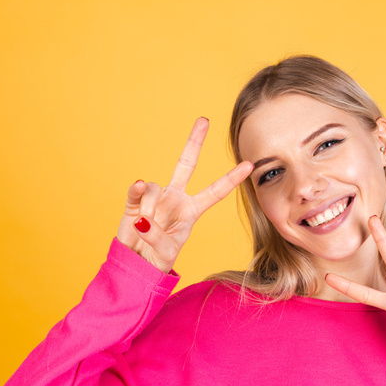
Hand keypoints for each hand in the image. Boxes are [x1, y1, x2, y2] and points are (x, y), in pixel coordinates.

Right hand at [116, 117, 252, 272]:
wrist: (136, 264)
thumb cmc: (158, 260)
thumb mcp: (166, 253)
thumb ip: (158, 236)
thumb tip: (143, 219)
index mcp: (191, 210)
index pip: (216, 191)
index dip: (232, 178)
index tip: (250, 164)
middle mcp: (176, 198)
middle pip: (187, 164)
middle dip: (194, 142)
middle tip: (204, 120)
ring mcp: (156, 197)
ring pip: (155, 187)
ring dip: (150, 207)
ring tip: (145, 228)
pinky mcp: (135, 201)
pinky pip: (137, 189)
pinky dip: (136, 190)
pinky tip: (137, 188)